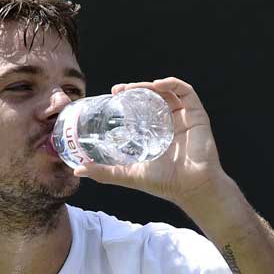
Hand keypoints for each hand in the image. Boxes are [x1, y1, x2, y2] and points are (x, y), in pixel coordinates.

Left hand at [73, 77, 230, 208]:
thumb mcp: (128, 175)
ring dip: (149, 85)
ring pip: (166, 91)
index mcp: (156, 131)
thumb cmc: (164, 183)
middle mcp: (170, 121)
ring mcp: (184, 117)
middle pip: (152, 96)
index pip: (141, 107)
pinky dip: (172, 84)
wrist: (191, 188)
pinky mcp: (197, 115)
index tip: (113, 95)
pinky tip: (157, 85)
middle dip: (135, 89)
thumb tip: (77, 171)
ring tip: (133, 88)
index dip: (127, 98)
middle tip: (119, 90)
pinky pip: (186, 92)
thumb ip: (104, 172)